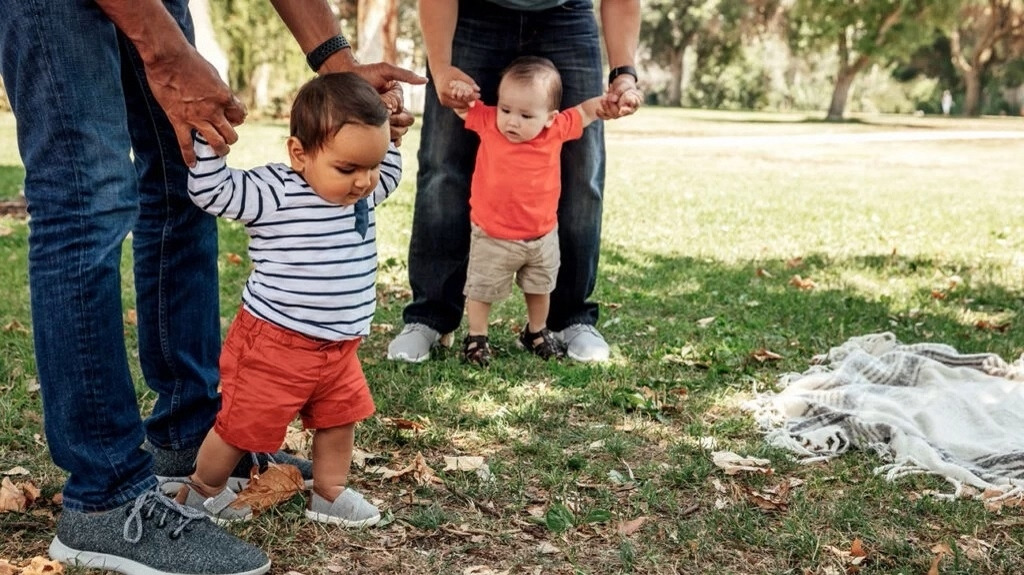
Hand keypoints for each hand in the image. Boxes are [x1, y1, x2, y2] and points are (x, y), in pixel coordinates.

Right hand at [145, 45, 246, 165]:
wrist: (167, 58)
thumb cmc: (190, 60)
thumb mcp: (213, 73)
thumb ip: (219, 89)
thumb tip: (224, 97)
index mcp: (224, 96)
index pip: (240, 114)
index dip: (239, 116)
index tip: (234, 116)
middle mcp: (213, 111)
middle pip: (231, 133)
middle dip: (231, 136)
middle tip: (227, 135)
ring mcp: (196, 118)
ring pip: (216, 143)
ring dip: (221, 149)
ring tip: (221, 151)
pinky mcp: (178, 121)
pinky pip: (186, 144)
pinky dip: (190, 157)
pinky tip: (193, 165)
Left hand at [321, 60, 426, 145]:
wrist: (344, 77)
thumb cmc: (365, 72)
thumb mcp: (386, 71)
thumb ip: (405, 75)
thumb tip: (425, 81)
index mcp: (398, 101)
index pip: (407, 115)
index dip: (398, 112)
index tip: (387, 106)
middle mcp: (393, 112)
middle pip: (404, 127)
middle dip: (395, 123)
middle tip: (383, 116)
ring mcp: (384, 121)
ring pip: (397, 134)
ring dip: (391, 132)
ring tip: (378, 123)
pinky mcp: (374, 127)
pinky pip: (388, 139)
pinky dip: (391, 141)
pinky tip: (387, 140)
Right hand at [431, 65, 479, 108]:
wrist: (439, 73)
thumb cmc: (450, 72)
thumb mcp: (459, 74)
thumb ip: (468, 81)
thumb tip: (478, 89)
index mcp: (445, 90)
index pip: (460, 97)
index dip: (471, 97)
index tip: (479, 94)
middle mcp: (443, 98)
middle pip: (460, 103)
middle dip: (470, 101)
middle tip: (478, 97)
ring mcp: (443, 101)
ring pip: (458, 106)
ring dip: (467, 103)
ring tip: (475, 98)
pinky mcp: (444, 103)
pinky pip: (455, 105)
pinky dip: (462, 102)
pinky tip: (469, 99)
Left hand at [600, 75, 642, 119]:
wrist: (620, 86)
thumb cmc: (625, 85)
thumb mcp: (624, 85)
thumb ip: (619, 91)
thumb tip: (612, 99)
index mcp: (634, 104)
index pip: (631, 109)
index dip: (626, 110)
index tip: (621, 110)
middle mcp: (627, 111)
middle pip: (619, 113)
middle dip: (611, 106)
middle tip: (607, 97)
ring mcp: (619, 113)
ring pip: (612, 115)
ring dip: (606, 108)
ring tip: (603, 99)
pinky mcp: (612, 113)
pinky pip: (607, 116)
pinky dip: (601, 114)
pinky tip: (597, 110)